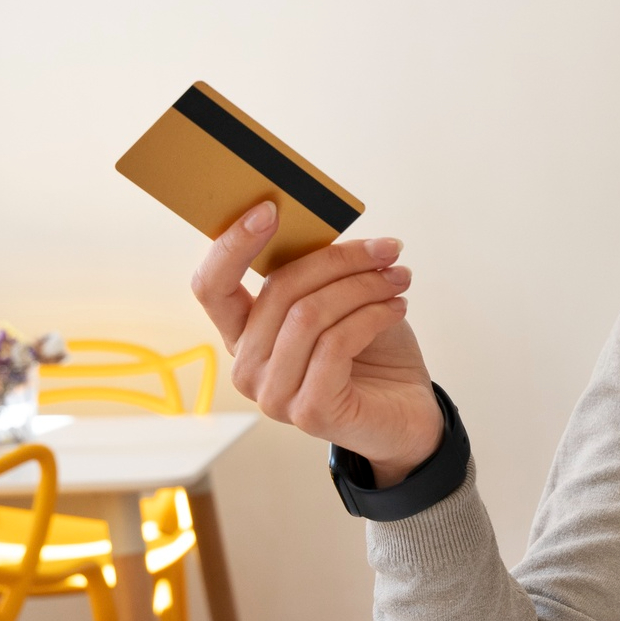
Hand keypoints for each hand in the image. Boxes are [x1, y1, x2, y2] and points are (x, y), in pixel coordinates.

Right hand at [190, 202, 443, 486]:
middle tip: (387, 249)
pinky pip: (336, 343)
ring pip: (309, 314)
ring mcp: (274, 395)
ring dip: (364, 286)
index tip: (270, 208)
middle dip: (340, 260)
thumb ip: (315, 272)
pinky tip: (397, 308)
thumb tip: (313, 221)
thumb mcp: (339, 301)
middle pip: (280, 290)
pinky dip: (373, 315)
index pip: (211, 286)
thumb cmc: (372, 353)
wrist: (408, 413)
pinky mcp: (309, 411)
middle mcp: (248, 367)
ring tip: (398, 278)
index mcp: (244, 335)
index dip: (232, 244)